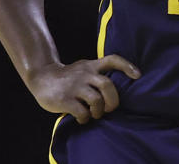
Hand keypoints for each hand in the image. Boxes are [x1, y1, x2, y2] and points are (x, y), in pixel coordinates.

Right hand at [25, 54, 140, 123]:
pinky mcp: (64, 99)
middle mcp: (84, 74)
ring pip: (96, 100)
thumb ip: (97, 73)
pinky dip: (85, 118)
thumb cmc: (68, 77)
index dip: (127, 66)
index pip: (112, 60)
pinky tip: (82, 118)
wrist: (41, 77)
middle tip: (110, 109)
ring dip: (99, 111)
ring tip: (95, 114)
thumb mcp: (83, 68)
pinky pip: (81, 112)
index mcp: (91, 66)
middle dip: (113, 100)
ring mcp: (75, 86)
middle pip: (107, 85)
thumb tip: (115, 89)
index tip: (138, 75)